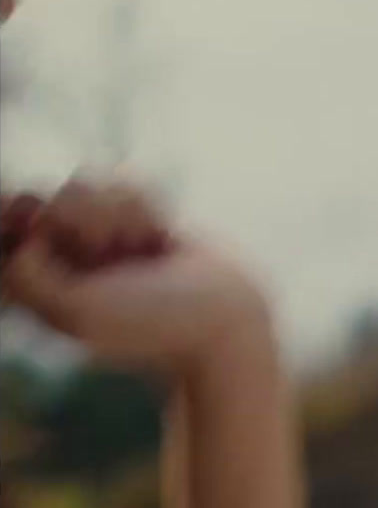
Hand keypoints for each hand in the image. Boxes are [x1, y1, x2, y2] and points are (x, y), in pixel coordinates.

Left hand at [2, 181, 268, 374]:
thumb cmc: (154, 324)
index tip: (29, 216)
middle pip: (37, 199)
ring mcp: (102, 237)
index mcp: (38, 288)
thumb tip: (27, 228)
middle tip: (100, 247)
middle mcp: (64, 259)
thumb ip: (27, 274)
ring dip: (116, 216)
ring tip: (139, 250)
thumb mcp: (77, 310)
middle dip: (75, 217)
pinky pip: (125, 184)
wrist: (225, 315)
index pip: (2, 234)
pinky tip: (161, 239)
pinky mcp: (139, 220)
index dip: (10, 216)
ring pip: (83, 185)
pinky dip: (146, 208)